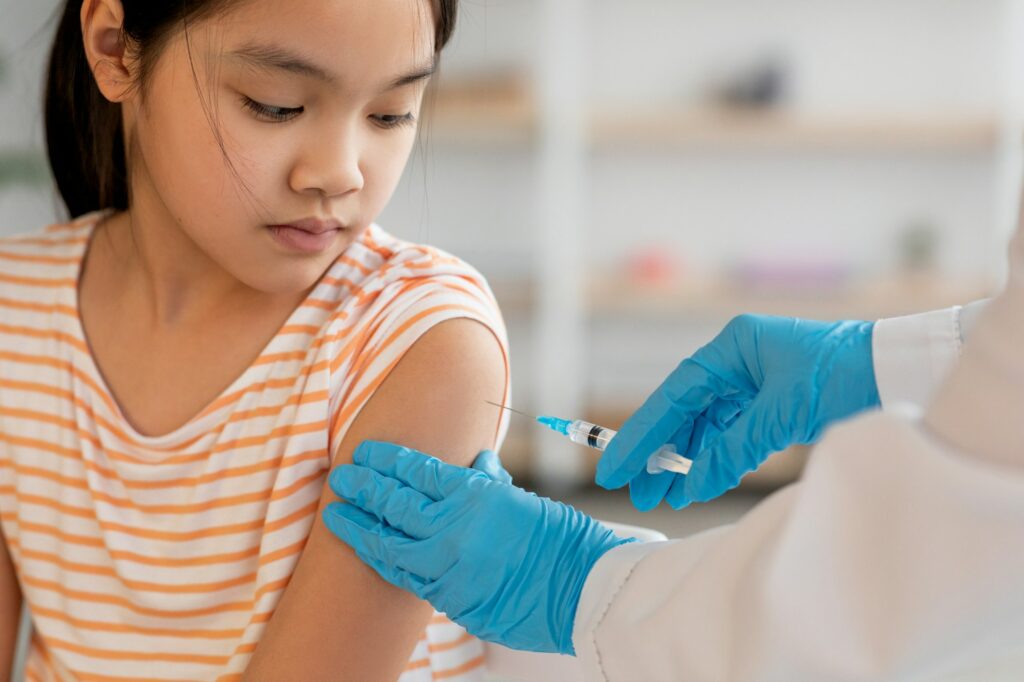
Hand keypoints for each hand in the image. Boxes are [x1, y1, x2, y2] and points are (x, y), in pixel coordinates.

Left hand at [322, 441, 629, 654]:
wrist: (580, 590)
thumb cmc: (558, 538)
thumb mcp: (520, 499)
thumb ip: (488, 482)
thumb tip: (476, 460)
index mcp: (472, 496)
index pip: (416, 472)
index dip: (386, 461)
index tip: (365, 453)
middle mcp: (453, 530)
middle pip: (393, 505)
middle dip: (363, 489)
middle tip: (342, 478)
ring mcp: (447, 568)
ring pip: (389, 546)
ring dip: (359, 529)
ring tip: (336, 516)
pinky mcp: (449, 599)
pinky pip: (407, 579)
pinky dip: (385, 562)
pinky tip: (371, 552)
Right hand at [599, 314, 878, 509]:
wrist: (898, 371)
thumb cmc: (844, 374)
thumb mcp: (783, 412)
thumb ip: (733, 448)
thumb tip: (692, 484)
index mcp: (731, 347)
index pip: (673, 396)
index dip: (641, 434)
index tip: (616, 466)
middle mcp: (734, 362)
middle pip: (682, 412)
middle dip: (658, 453)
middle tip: (635, 490)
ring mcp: (750, 382)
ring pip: (702, 426)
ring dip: (683, 461)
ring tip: (661, 496)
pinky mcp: (767, 403)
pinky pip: (728, 434)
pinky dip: (712, 460)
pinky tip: (696, 484)